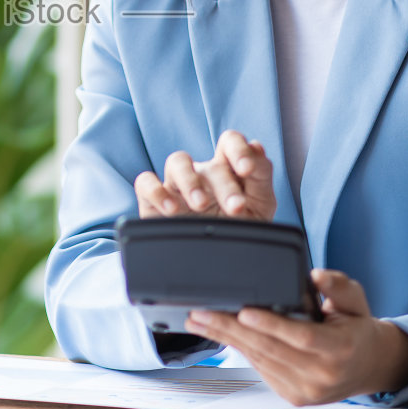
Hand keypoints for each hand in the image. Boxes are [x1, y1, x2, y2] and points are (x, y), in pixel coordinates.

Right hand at [132, 130, 276, 221]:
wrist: (218, 266)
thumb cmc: (239, 230)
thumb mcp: (260, 206)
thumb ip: (262, 175)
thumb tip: (256, 146)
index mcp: (229, 170)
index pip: (230, 142)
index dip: (239, 149)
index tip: (247, 169)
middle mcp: (202, 174)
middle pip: (210, 164)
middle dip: (225, 185)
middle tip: (235, 208)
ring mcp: (177, 186)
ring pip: (176, 161)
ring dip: (190, 181)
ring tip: (200, 205)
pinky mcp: (153, 201)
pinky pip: (146, 182)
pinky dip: (156, 192)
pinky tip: (172, 211)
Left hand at [183, 270, 407, 404]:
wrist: (369, 367)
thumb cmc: (357, 328)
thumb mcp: (356, 301)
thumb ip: (338, 286)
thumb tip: (315, 276)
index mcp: (341, 349)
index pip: (302, 338)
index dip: (272, 325)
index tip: (244, 312)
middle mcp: (323, 375)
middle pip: (271, 350)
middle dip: (231, 330)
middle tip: (201, 312)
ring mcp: (307, 390)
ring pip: (260, 361)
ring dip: (227, 340)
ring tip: (200, 321)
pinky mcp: (293, 397)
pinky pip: (262, 369)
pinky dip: (241, 350)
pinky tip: (222, 335)